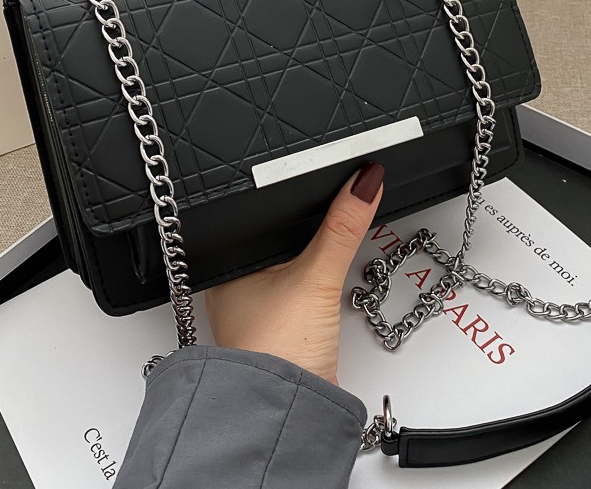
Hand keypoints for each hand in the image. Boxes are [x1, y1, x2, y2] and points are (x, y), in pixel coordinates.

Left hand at [205, 162, 383, 384]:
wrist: (289, 414)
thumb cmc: (277, 353)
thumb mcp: (316, 277)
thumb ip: (342, 228)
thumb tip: (363, 183)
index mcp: (226, 268)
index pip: (256, 218)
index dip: (285, 199)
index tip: (309, 177)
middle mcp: (237, 288)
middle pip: (277, 240)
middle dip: (305, 225)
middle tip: (331, 200)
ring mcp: (261, 311)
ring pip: (291, 265)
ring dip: (313, 255)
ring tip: (332, 238)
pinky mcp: (285, 329)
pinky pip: (304, 289)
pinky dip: (319, 280)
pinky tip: (330, 279)